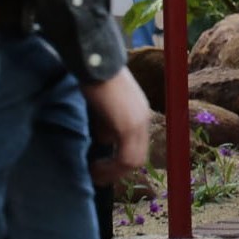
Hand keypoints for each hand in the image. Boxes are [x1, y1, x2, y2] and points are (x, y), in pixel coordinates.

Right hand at [82, 70, 151, 185]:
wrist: (96, 62)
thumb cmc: (96, 80)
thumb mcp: (105, 106)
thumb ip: (109, 123)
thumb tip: (106, 141)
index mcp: (139, 112)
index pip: (137, 146)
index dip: (120, 161)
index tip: (101, 167)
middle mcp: (143, 118)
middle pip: (138, 156)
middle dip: (117, 170)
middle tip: (98, 175)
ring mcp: (138, 122)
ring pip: (134, 160)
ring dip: (114, 172)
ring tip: (95, 174)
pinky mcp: (128, 126)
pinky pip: (126, 158)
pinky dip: (111, 168)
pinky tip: (96, 168)